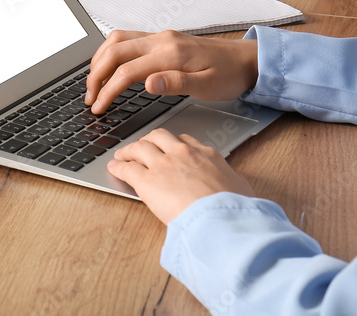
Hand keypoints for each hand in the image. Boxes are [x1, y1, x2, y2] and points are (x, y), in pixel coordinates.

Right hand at [85, 30, 258, 114]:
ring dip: (100, 60)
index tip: (99, 107)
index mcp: (171, 53)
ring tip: (93, 83)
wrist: (247, 59)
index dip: (108, 90)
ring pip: (117, 40)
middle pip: (115, 51)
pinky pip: (126, 39)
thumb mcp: (209, 86)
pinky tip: (108, 66)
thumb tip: (147, 84)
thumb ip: (177, 84)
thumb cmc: (230, 75)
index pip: (127, 70)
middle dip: (96, 74)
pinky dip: (110, 52)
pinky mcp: (160, 39)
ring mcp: (159, 37)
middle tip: (89, 97)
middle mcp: (161, 40)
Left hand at [108, 129, 254, 224]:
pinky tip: (115, 168)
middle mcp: (182, 154)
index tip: (168, 148)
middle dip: (148, 141)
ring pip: (139, 147)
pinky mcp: (146, 180)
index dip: (172, 144)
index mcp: (206, 155)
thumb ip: (234, 183)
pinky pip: (127, 168)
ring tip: (122, 156)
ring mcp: (163, 165)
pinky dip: (118, 166)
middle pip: (158, 137)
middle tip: (142, 148)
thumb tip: (237, 187)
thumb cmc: (235, 210)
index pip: (184, 141)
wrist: (221, 220)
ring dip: (129, 151)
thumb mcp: (241, 190)